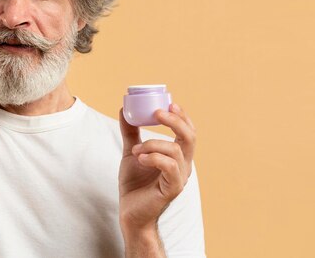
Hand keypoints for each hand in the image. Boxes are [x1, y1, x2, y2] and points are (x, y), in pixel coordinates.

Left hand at [118, 103, 195, 232]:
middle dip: (175, 120)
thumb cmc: (135, 184)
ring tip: (136, 150)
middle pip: (190, 137)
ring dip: (152, 143)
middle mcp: (183, 165)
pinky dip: (153, 157)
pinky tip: (140, 158)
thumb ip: (130, 131)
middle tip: (157, 112)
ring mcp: (179, 177)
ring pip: (175, 149)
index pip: (188, 131)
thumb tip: (124, 109)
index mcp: (177, 155)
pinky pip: (168, 166)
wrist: (130, 211)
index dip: (182, 116)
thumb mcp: (131, 151)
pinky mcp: (172, 189)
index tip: (170, 103)